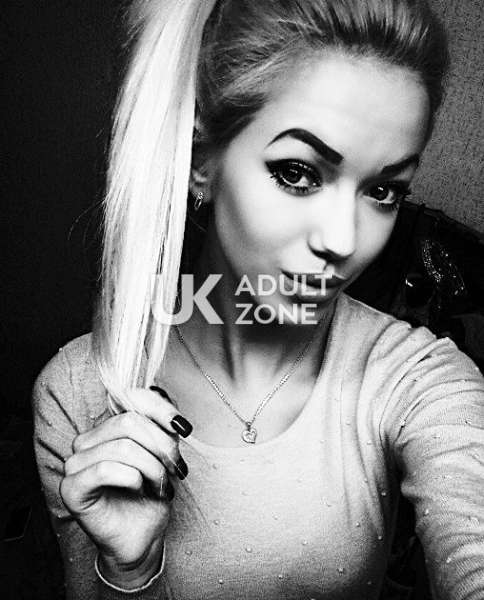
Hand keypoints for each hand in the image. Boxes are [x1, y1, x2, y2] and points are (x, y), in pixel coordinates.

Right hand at [60, 386, 191, 585]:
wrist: (143, 536)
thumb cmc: (151, 495)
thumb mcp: (165, 454)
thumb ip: (165, 430)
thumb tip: (174, 417)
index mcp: (108, 429)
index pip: (129, 399)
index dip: (160, 409)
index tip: (183, 429)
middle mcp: (87, 441)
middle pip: (129, 422)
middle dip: (161, 445)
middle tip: (176, 468)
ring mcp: (75, 464)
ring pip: (122, 447)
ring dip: (152, 467)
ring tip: (162, 484)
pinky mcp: (71, 489)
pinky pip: (105, 470)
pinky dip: (132, 478)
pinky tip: (139, 488)